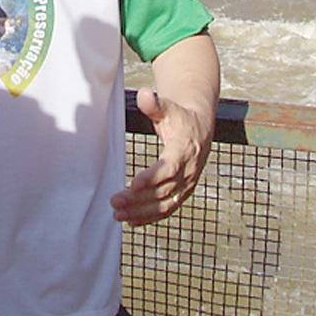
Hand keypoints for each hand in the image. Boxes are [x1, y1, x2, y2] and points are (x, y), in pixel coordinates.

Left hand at [109, 86, 212, 225]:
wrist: (200, 129)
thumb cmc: (180, 118)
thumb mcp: (169, 107)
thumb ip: (155, 104)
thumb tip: (143, 95)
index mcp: (185, 148)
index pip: (169, 167)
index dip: (152, 177)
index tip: (133, 184)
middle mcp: (188, 170)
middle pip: (163, 189)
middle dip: (139, 199)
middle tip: (115, 202)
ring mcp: (187, 184)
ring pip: (165, 204)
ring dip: (141, 212)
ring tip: (118, 214)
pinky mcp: (182, 193)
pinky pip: (167, 209)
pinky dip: (150, 217)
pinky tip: (132, 220)